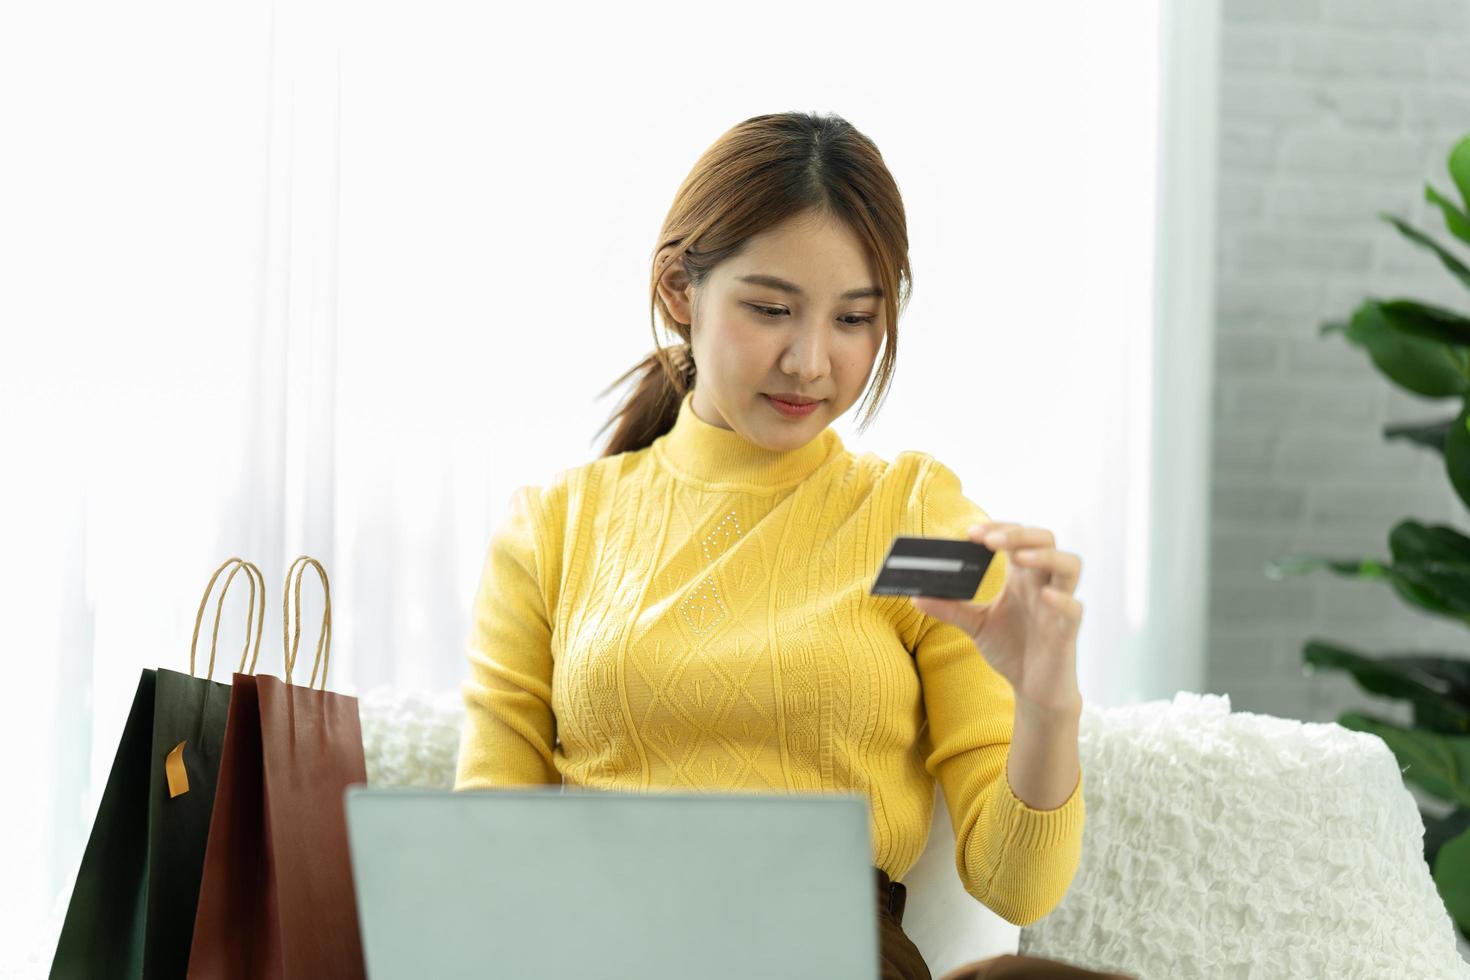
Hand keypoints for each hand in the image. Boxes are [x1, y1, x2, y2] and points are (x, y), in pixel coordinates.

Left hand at [911, 522, 1083, 713]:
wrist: (1033, 688)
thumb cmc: (1011, 649)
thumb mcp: (975, 625)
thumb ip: (950, 608)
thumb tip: (915, 596)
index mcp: (1022, 577)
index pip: (1016, 537)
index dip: (998, 529)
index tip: (970, 534)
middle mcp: (1043, 583)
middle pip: (1044, 540)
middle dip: (1018, 534)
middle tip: (988, 541)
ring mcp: (1058, 604)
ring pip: (1070, 565)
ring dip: (1045, 556)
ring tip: (1018, 558)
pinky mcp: (1067, 630)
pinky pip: (1075, 608)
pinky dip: (1062, 599)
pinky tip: (1044, 596)